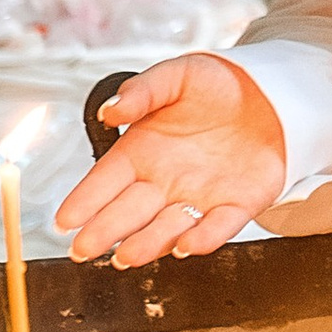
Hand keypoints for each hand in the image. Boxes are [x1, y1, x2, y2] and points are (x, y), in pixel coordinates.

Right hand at [54, 51, 285, 265]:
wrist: (267, 94)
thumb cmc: (215, 87)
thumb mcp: (176, 76)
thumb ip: (144, 91)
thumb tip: (111, 109)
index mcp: (141, 152)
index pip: (104, 181)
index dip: (84, 200)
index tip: (65, 219)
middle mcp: (163, 182)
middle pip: (127, 212)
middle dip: (104, 231)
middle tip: (84, 248)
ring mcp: (197, 198)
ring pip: (167, 227)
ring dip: (148, 242)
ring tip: (128, 255)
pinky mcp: (235, 205)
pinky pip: (218, 226)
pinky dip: (205, 237)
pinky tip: (189, 244)